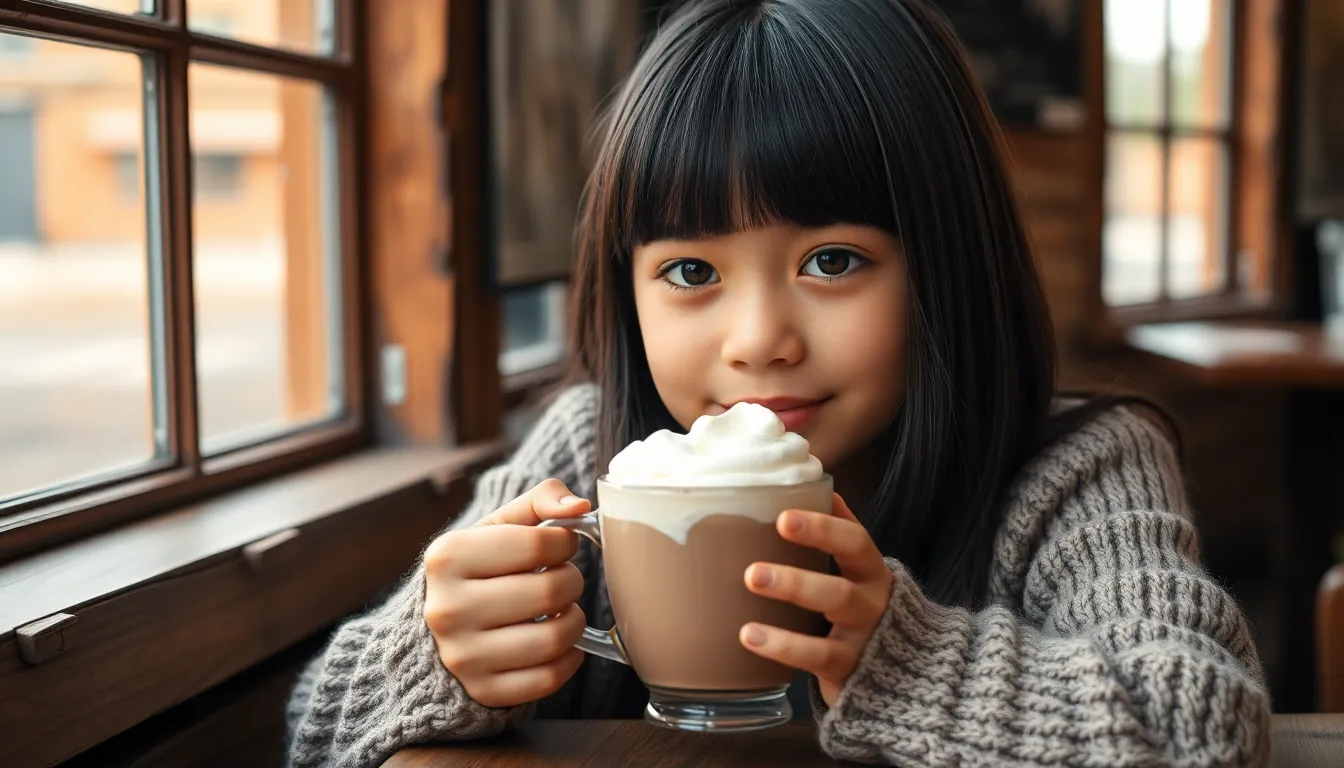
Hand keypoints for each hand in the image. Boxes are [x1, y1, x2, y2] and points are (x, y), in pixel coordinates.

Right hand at [422, 478, 590, 707]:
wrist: (436, 629)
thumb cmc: (479, 569)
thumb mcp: (497, 526)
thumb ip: (540, 500)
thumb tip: (580, 506)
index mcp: (449, 556)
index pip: (539, 544)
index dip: (565, 542)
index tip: (560, 546)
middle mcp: (448, 608)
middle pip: (551, 591)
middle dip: (571, 580)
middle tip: (562, 578)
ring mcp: (462, 655)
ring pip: (555, 638)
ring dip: (574, 620)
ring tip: (561, 610)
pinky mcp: (482, 690)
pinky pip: (550, 678)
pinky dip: (568, 658)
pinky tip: (558, 643)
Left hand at [739, 493, 893, 707]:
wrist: (901, 671)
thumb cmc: (861, 609)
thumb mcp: (855, 572)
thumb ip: (838, 533)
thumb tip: (814, 484)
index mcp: (871, 571)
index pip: (855, 542)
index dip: (822, 529)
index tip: (782, 518)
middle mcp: (872, 603)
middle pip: (840, 589)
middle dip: (796, 578)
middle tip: (752, 571)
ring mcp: (863, 638)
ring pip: (832, 618)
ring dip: (790, 603)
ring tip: (750, 592)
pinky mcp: (848, 669)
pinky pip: (816, 657)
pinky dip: (782, 646)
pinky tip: (748, 636)